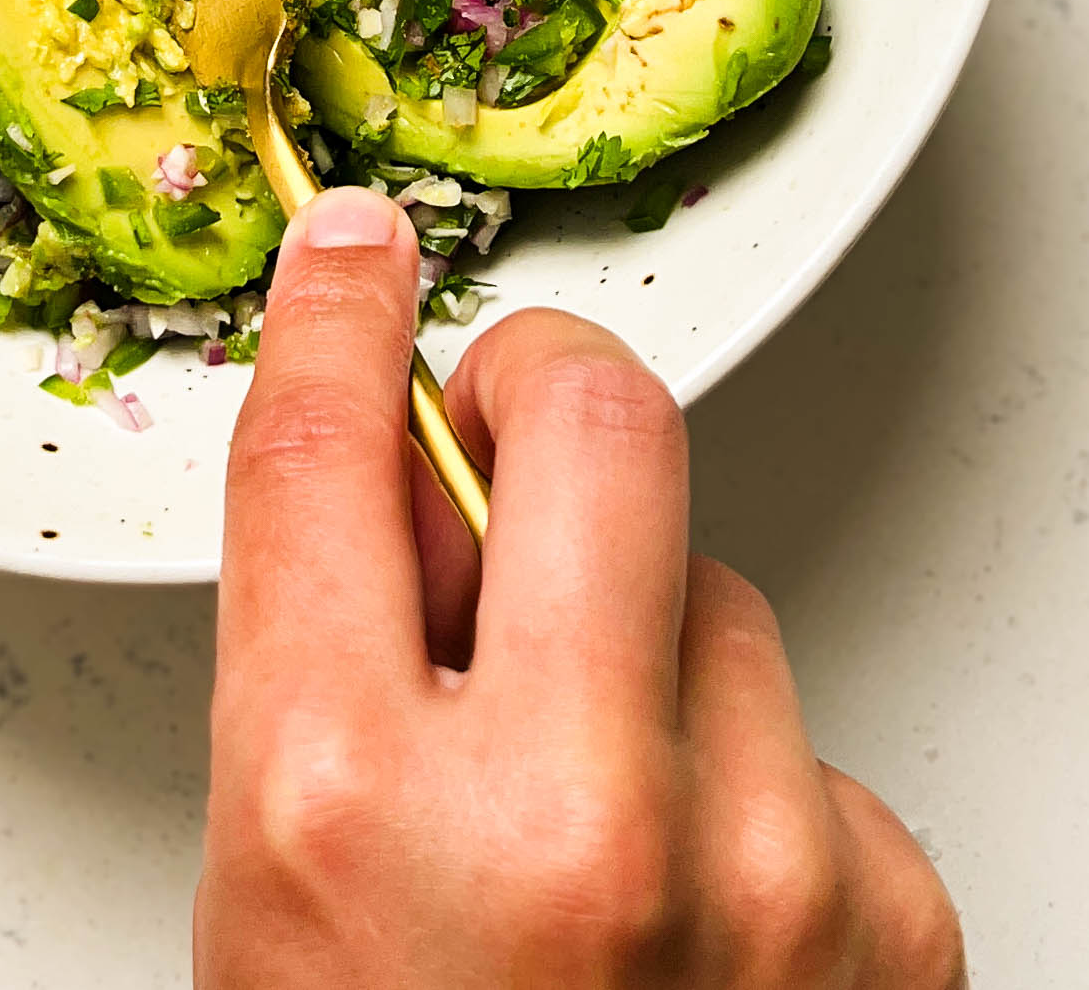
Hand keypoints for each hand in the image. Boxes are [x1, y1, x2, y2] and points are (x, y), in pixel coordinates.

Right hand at [199, 187, 964, 987]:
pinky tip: (689, 900)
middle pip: (600, 424)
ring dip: (643, 638)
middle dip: (546, 388)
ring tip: (592, 802)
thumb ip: (333, 645)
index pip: (330, 453)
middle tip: (511, 429)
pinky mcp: (889, 912)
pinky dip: (740, 774)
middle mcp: (567, 829)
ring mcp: (761, 870)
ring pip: (711, 583)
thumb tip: (414, 459)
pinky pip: (799, 725)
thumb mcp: (276, 880)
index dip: (342, 315)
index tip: (362, 252)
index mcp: (347, 812)